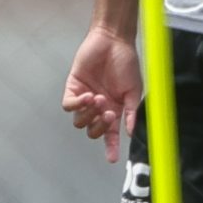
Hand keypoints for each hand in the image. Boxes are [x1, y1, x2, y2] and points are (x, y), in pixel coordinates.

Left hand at [64, 25, 142, 161]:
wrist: (112, 42)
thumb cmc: (126, 64)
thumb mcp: (134, 90)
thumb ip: (131, 111)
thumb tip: (129, 132)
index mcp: (115, 110)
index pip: (110, 134)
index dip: (111, 147)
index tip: (113, 159)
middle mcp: (99, 108)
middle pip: (93, 130)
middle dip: (100, 126)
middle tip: (109, 113)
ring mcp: (85, 99)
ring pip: (79, 121)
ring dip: (89, 114)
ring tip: (99, 99)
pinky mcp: (72, 88)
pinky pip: (69, 106)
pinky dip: (78, 105)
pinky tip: (88, 96)